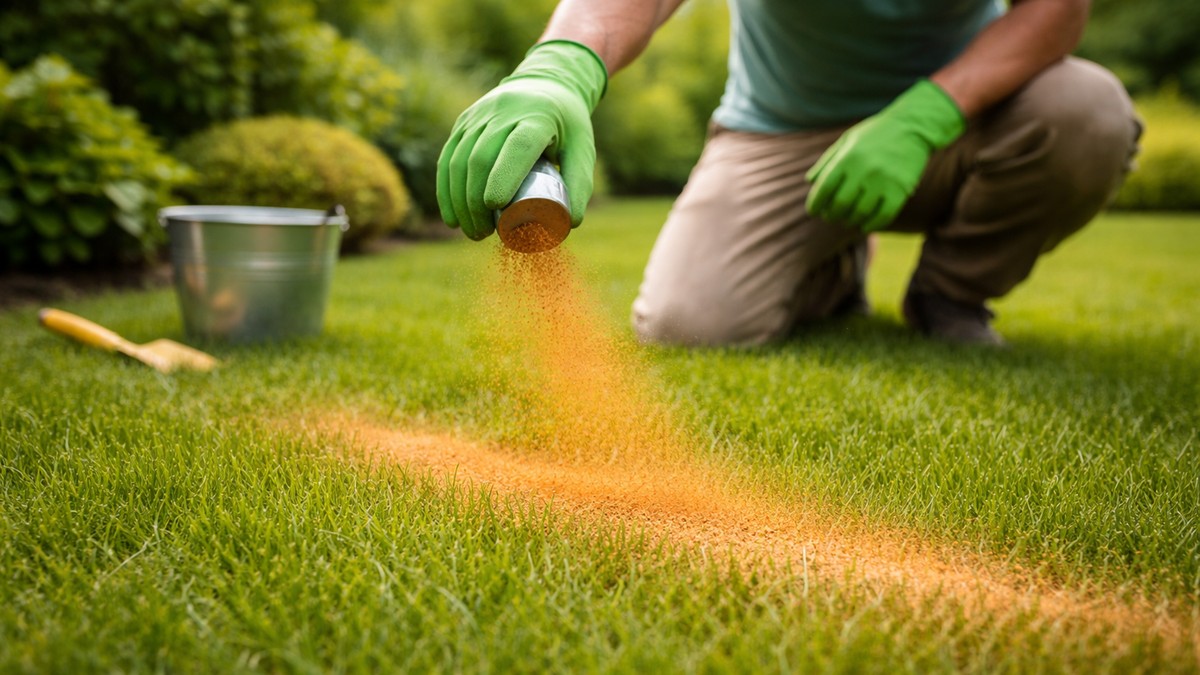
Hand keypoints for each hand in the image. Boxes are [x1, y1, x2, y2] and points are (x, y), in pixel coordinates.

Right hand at [436, 41, 606, 240]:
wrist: (545, 84)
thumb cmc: (566, 125)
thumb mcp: (582, 147)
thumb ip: (580, 183)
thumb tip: (571, 224)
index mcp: (537, 117)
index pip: (517, 146)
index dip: (503, 175)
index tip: (495, 206)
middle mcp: (504, 112)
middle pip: (481, 157)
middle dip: (476, 200)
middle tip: (484, 233)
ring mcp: (480, 115)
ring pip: (460, 159)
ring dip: (460, 200)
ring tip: (471, 232)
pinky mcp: (464, 122)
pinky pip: (448, 157)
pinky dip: (446, 190)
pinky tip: (451, 216)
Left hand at [806, 80, 964, 232]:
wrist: (913, 126)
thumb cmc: (875, 133)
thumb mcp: (848, 140)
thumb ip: (827, 161)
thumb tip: (810, 182)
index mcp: (847, 158)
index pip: (823, 189)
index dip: (815, 204)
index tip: (814, 211)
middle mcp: (863, 170)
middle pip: (840, 205)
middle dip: (831, 215)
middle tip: (831, 216)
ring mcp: (883, 181)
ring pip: (860, 213)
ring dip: (850, 221)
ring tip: (848, 219)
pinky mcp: (900, 190)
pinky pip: (883, 216)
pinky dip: (872, 225)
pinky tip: (866, 225)